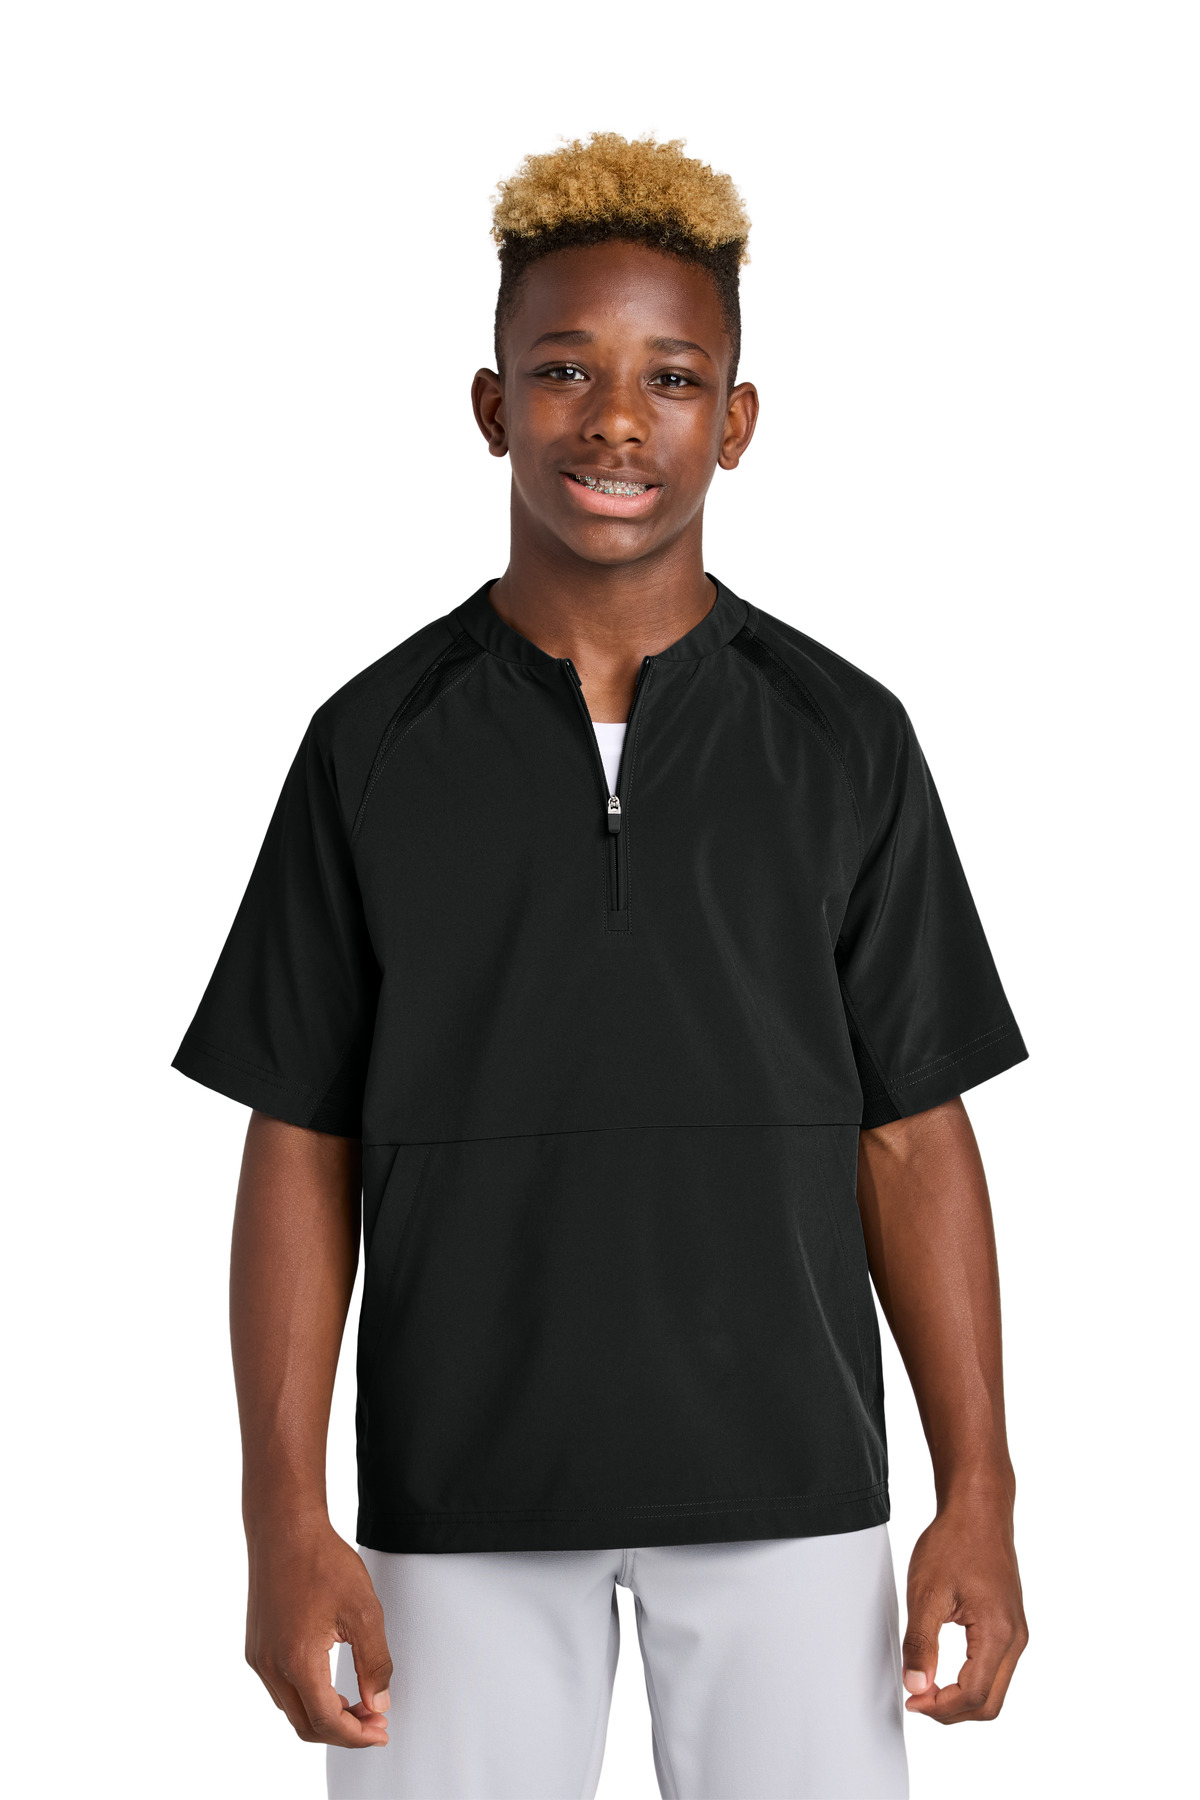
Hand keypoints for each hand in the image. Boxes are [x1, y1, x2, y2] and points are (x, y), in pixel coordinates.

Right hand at [245, 1515, 392, 1747]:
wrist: (285, 1529)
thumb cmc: (322, 1561)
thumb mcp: (364, 1611)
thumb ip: (375, 1663)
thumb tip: (379, 1703)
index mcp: (297, 1660)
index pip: (326, 1722)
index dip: (357, 1735)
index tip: (380, 1731)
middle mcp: (271, 1666)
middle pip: (305, 1725)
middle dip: (342, 1732)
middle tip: (373, 1722)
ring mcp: (259, 1657)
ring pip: (291, 1709)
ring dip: (323, 1715)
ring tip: (357, 1704)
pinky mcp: (256, 1647)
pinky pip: (280, 1689)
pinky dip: (306, 1697)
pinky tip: (329, 1684)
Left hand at [902, 1491, 1028, 1723]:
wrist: (979, 1511)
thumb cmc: (956, 1542)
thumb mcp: (927, 1592)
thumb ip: (921, 1643)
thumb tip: (916, 1685)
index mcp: (998, 1633)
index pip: (973, 1696)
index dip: (939, 1707)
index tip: (912, 1700)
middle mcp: (1015, 1638)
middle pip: (989, 1703)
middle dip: (952, 1711)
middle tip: (917, 1699)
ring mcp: (1017, 1632)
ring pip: (995, 1690)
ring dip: (962, 1698)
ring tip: (927, 1686)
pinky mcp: (1011, 1625)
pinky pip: (996, 1669)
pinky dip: (971, 1681)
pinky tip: (945, 1671)